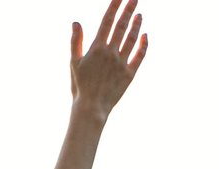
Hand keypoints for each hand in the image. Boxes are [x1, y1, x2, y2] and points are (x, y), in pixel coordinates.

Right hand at [70, 0, 147, 118]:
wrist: (91, 108)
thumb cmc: (79, 86)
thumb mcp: (73, 63)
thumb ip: (76, 41)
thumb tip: (76, 22)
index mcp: (96, 48)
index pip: (107, 21)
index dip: (114, 6)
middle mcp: (111, 53)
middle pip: (122, 26)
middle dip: (129, 9)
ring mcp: (122, 62)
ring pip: (132, 38)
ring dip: (136, 24)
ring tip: (139, 13)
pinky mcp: (130, 73)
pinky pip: (139, 55)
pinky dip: (143, 45)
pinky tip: (145, 35)